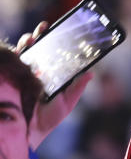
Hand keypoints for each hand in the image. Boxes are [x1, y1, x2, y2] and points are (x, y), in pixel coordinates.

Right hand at [15, 22, 91, 148]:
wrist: (29, 130)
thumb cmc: (49, 118)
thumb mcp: (67, 102)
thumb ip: (77, 87)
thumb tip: (91, 73)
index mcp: (51, 74)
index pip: (54, 53)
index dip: (57, 41)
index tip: (62, 29)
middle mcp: (36, 70)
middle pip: (38, 47)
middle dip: (40, 35)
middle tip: (45, 28)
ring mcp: (22, 72)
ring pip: (25, 50)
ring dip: (28, 41)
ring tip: (33, 37)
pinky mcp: (11, 76)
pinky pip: (12, 60)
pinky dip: (16, 52)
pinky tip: (22, 49)